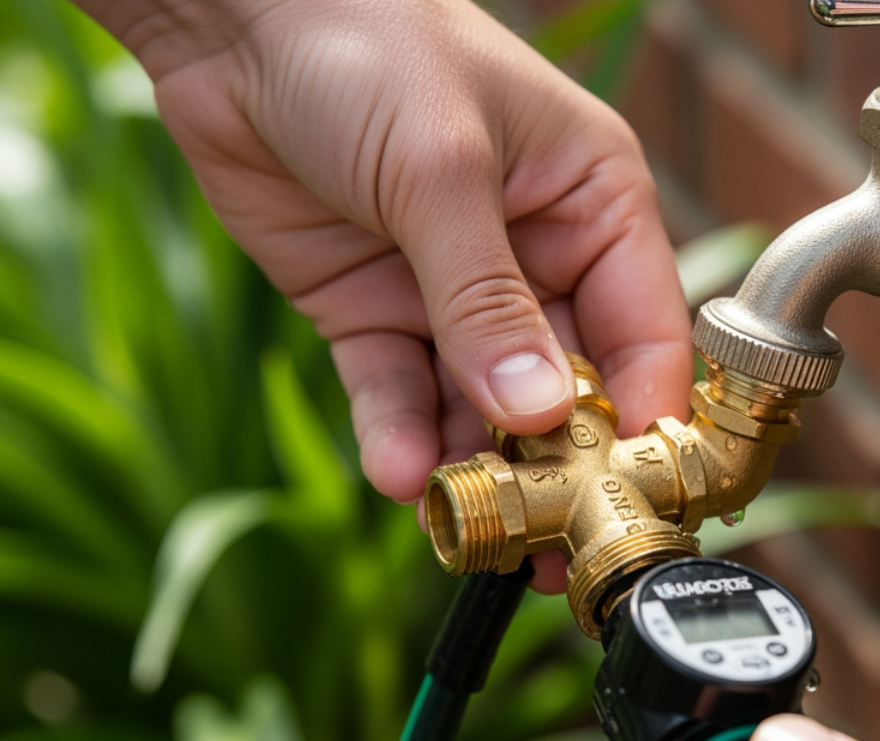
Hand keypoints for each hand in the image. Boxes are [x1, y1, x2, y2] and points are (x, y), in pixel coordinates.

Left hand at [76, 0, 691, 591]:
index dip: (646, 421)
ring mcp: (453, 293)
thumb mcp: (441, 171)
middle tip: (549, 549)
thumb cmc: (368, 43)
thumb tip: (536, 415)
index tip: (636, 502)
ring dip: (473, 468)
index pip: (646, 334)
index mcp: (594, 204)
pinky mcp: (376, 313)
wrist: (233, 18)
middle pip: (567, 390)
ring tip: (462, 524)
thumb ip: (486, 302)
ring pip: (480, 408)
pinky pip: (399, 392)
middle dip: (557, 469)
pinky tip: (398, 473)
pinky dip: (399, 435)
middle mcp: (537, 258)